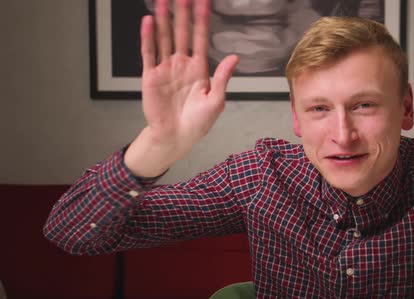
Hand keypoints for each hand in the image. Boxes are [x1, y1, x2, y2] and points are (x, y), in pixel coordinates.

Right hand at [124, 0, 238, 177]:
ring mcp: (165, 69)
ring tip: (163, 1)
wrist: (176, 138)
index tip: (204, 2)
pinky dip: (148, 37)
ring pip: (164, 38)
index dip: (202, 20)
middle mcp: (181, 65)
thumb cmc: (197, 123)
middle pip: (182, 33)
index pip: (200, 38)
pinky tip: (147, 21)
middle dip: (183, 13)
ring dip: (163, 19)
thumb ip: (222, 78)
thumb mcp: (216, 101)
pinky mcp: (150, 76)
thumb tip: (234, 57)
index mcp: (199, 69)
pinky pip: (149, 53)